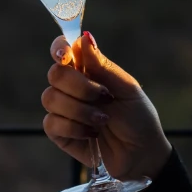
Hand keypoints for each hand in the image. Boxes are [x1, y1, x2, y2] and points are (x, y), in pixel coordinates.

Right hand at [42, 31, 171, 181]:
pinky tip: (91, 135)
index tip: (65, 55)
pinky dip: (74, 128)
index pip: (63, 50)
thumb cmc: (138, 119)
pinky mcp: (59, 133)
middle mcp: (71, 88)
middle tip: (103, 97)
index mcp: (87, 71)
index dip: (59, 48)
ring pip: (50, 98)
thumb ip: (103, 66)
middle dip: (79, 86)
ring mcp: (63, 110)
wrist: (142, 154)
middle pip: (55, 74)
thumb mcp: (127, 89)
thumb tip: (84, 37)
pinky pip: (51, 123)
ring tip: (102, 120)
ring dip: (80, 110)